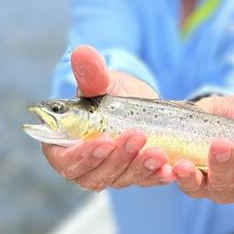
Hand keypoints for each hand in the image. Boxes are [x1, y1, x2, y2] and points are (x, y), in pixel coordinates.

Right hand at [41, 45, 173, 190]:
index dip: (83, 155)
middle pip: (95, 174)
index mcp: (63, 145)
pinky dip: (156, 176)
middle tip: (138, 136)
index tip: (105, 140)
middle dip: (119, 157)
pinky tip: (169, 169)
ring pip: (121, 179)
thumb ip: (91, 74)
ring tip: (158, 151)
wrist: (138, 105)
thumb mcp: (103, 83)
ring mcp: (109, 174)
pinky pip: (144, 181)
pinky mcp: (133, 177)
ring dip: (140, 167)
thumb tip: (81, 52)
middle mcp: (84, 166)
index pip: (66, 160)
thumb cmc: (111, 95)